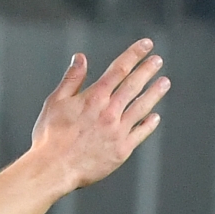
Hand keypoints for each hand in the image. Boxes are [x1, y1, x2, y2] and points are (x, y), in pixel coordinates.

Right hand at [25, 41, 167, 194]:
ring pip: (142, 107)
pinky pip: (140, 133)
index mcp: (94, 97)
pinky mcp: (121, 150)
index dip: (134, 54)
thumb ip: (72, 79)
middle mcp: (110, 111)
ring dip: (154, 93)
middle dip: (147, 70)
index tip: (146, 45)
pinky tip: (155, 117)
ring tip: (164, 82)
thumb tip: (80, 57)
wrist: (53, 168)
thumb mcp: (55, 101)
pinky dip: (148, 124)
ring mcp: (118, 131)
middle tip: (158, 60)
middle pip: (134, 85)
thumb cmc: (50, 136)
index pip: (119, 69)